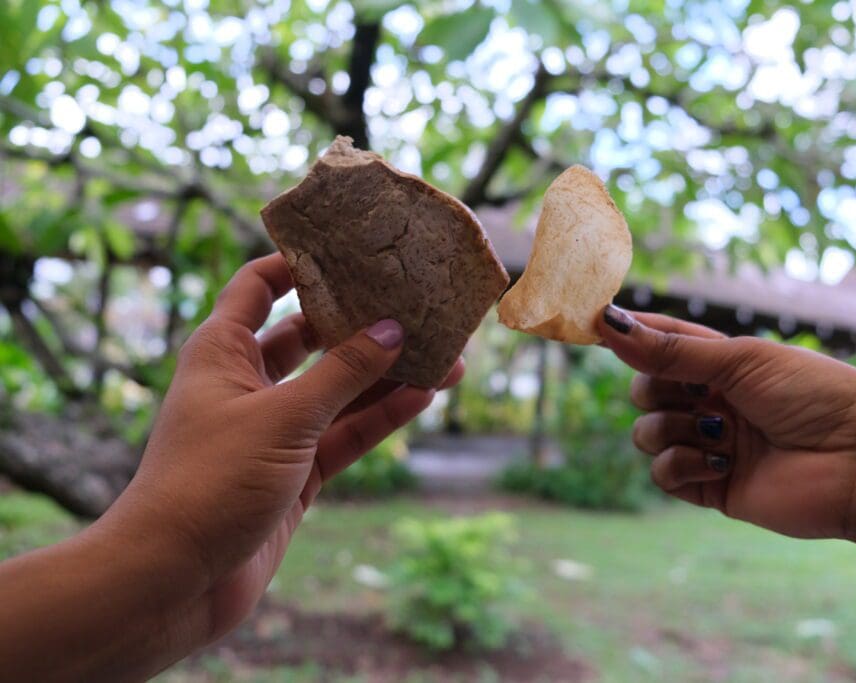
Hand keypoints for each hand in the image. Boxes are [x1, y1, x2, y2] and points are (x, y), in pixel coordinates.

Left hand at [102, 254, 462, 645]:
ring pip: (339, 390)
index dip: (299, 263)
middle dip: (361, 323)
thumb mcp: (284, 417)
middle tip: (414, 305)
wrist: (175, 578)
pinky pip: (345, 433)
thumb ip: (343, 374)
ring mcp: (275, 430)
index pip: (258, 286)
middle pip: (311, 338)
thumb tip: (392, 330)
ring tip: (443, 355)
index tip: (349, 247)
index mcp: (222, 351)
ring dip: (385, 375)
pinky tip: (423, 397)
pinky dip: (380, 417)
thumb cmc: (209, 482)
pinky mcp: (296, 472)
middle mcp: (248, 383)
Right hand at [599, 306, 855, 539]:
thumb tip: (609, 323)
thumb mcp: (739, 361)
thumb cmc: (815, 395)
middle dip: (656, 389)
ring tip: (720, 433)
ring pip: (646, 432)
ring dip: (672, 428)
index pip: (661, 341)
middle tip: (695, 395)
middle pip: (644, 389)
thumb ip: (671, 351)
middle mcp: (711, 401)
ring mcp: (709, 444)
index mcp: (723, 363)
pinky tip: (722, 463)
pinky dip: (682, 464)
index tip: (596, 322)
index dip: (629, 334)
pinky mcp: (711, 487)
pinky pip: (664, 473)